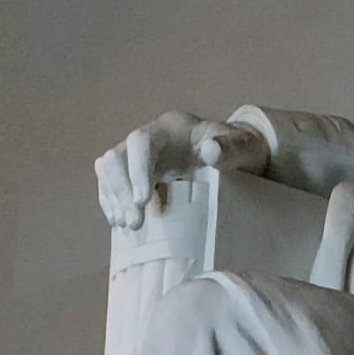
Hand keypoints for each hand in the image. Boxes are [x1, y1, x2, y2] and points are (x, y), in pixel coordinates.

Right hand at [94, 111, 269, 229]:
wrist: (237, 159)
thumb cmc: (241, 151)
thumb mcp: (244, 147)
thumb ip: (231, 148)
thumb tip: (210, 151)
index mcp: (170, 128)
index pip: (140, 142)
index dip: (137, 169)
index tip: (143, 200)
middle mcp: (149, 139)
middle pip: (117, 157)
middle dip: (121, 190)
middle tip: (135, 222)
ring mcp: (139, 158)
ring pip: (108, 171)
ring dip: (113, 199)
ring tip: (127, 226)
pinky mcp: (136, 176)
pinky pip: (112, 186)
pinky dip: (112, 204)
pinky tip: (120, 224)